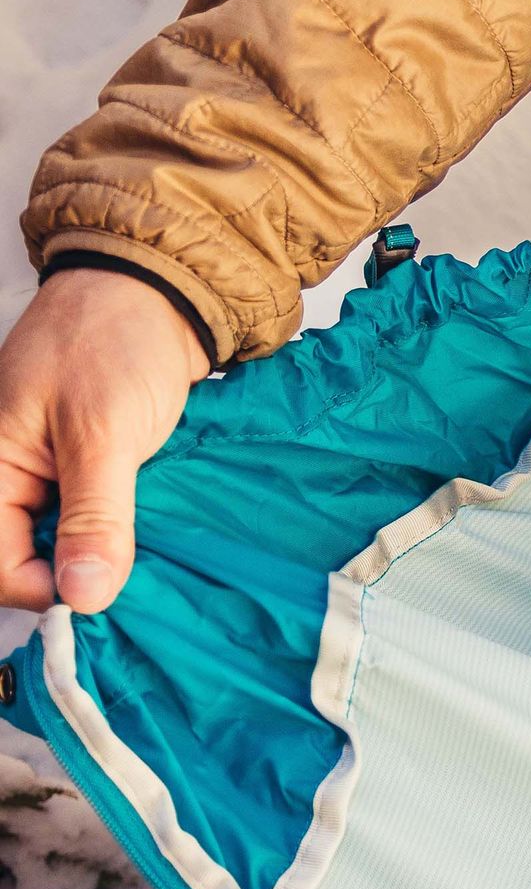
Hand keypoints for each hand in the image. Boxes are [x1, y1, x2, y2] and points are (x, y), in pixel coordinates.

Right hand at [0, 268, 207, 613]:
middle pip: (33, 559)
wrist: (157, 294)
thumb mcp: (105, 434)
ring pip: (72, 545)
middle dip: (81, 575)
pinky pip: (100, 522)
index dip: (45, 588)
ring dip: (110, 556)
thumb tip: (83, 594)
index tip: (102, 592)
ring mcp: (53, 475)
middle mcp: (14, 476)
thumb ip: (95, 516)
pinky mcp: (92, 472)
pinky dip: (127, 533)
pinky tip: (158, 536)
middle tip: (137, 578)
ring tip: (153, 557)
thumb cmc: (115, 342)